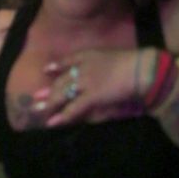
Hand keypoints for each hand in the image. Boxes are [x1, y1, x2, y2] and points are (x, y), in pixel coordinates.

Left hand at [31, 49, 154, 128]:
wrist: (142, 69)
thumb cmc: (135, 63)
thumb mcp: (116, 57)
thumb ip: (105, 65)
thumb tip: (101, 76)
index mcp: (91, 55)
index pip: (70, 60)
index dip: (57, 66)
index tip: (47, 70)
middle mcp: (84, 67)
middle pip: (62, 79)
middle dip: (49, 89)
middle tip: (36, 97)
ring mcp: (86, 82)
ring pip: (63, 93)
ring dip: (50, 103)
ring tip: (38, 110)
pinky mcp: (91, 96)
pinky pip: (73, 108)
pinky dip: (62, 116)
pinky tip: (52, 122)